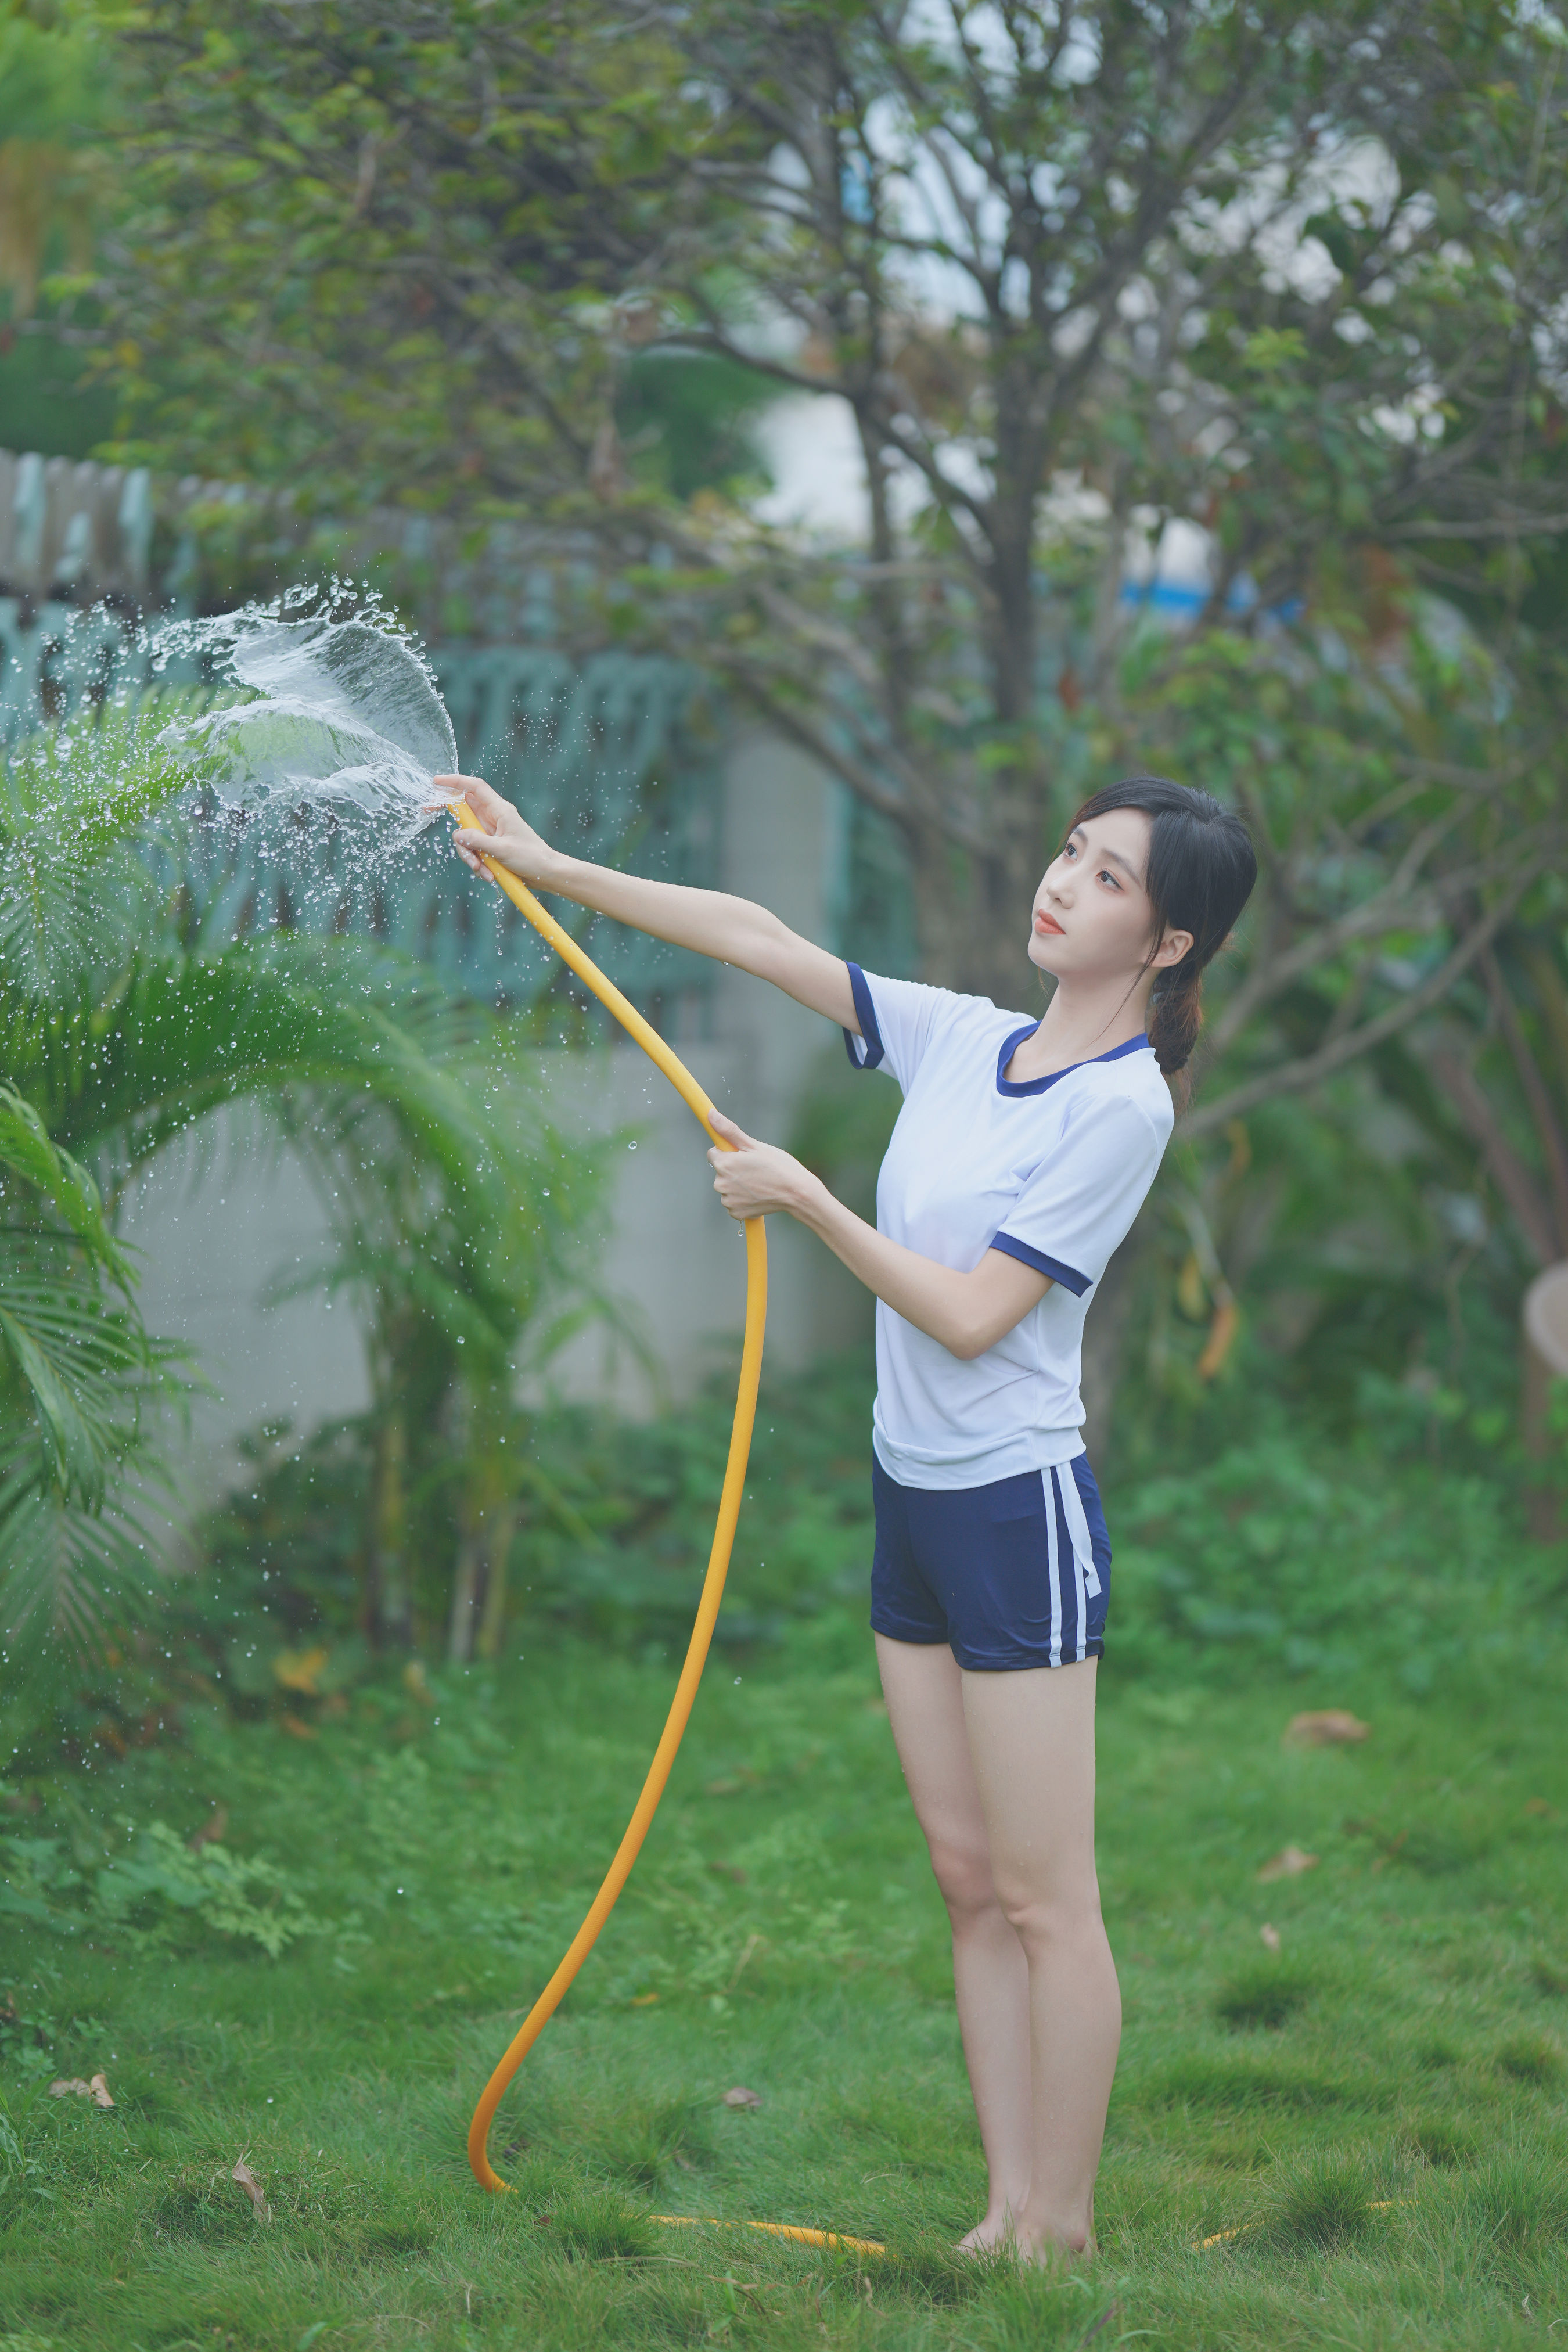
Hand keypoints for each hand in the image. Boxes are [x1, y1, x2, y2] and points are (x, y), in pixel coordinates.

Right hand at [430, 773, 567, 887]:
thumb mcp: (502, 850)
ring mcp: (491, 833)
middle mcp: (494, 818)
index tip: (436, 781)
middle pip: (464, 812)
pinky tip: (490, 876)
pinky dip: (478, 865)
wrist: (547, 875)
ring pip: (466, 838)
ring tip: (483, 871)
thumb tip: (458, 835)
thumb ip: (478, 841)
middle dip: (453, 823)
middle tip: (427, 810)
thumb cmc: (531, 858)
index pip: (474, 787)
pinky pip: (475, 852)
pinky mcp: (491, 847)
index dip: (455, 781)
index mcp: (500, 810)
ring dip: (470, 856)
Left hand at [706, 1109, 821, 1222]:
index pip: (713, 1154)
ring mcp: (728, 1200)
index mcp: (724, 1164)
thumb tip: (710, 1115)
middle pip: (720, 1171)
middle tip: (755, 1169)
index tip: (742, 1155)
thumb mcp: (754, 1145)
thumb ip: (729, 1130)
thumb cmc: (778, 1166)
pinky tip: (758, 1194)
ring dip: (738, 1185)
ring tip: (759, 1182)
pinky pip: (733, 1202)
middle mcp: (721, 1183)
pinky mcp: (735, 1213)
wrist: (796, 1193)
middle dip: (733, 1169)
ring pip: (727, 1187)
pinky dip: (742, 1199)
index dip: (728, 1152)